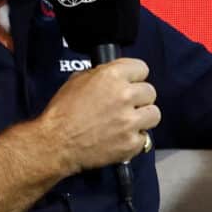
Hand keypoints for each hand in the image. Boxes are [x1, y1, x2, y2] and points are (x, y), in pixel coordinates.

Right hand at [38, 58, 159, 172]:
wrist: (56, 142)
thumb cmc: (62, 112)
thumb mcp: (77, 80)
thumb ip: (101, 74)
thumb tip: (114, 75)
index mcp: (112, 76)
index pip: (141, 68)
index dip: (135, 76)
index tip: (131, 82)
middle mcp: (125, 96)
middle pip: (150, 92)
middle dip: (139, 98)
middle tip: (127, 105)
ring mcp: (130, 121)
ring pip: (154, 114)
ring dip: (143, 117)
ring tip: (129, 121)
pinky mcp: (132, 143)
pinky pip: (146, 137)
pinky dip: (135, 138)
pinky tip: (121, 137)